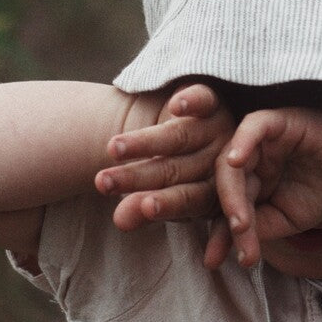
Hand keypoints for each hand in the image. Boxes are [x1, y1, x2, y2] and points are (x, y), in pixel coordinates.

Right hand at [94, 83, 236, 237]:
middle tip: (103, 183)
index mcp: (215, 192)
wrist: (187, 132)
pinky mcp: (212, 102)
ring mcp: (217, 129)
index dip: (166, 205)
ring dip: (145, 142)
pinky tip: (176, 105)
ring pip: (180, 136)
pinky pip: (204, 100)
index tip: (143, 208)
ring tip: (112, 148)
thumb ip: (142, 210)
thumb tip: (119, 222)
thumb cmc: (176, 177)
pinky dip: (191, 101)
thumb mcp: (162, 196)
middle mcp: (218, 161)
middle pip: (177, 170)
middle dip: (137, 178)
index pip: (189, 199)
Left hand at [213, 107, 321, 267]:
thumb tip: (231, 243)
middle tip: (238, 237)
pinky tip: (236, 161)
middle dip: (227, 214)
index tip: (212, 261)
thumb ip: (258, 227)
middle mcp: (249, 156)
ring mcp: (261, 137)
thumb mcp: (286, 219)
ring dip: (231, 192)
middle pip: (222, 183)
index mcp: (246, 177)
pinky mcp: (279, 120)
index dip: (217, 232)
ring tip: (241, 221)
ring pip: (232, 160)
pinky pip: (253, 126)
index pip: (222, 204)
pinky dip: (242, 141)